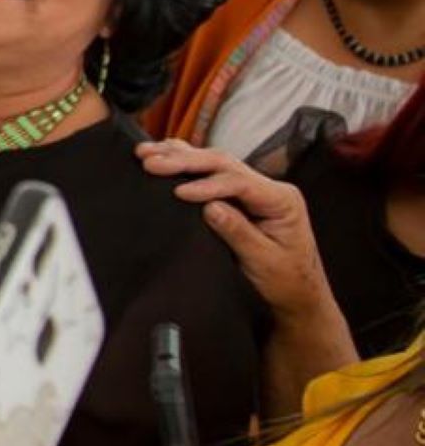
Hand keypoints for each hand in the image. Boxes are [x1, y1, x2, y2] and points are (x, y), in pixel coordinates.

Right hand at [134, 141, 334, 325]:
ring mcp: (254, 188)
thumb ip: (239, 232)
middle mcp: (268, 187)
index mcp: (281, 199)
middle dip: (185, 161)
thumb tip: (210, 207)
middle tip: (151, 163)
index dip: (208, 185)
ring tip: (147, 153)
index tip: (179, 193)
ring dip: (180, 156)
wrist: (298, 292)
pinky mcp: (239, 195)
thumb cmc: (285, 279)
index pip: (240, 182)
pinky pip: (211, 172)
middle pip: (223, 164)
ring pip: (214, 162)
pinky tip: (165, 154)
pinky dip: (186, 163)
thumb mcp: (264, 261)